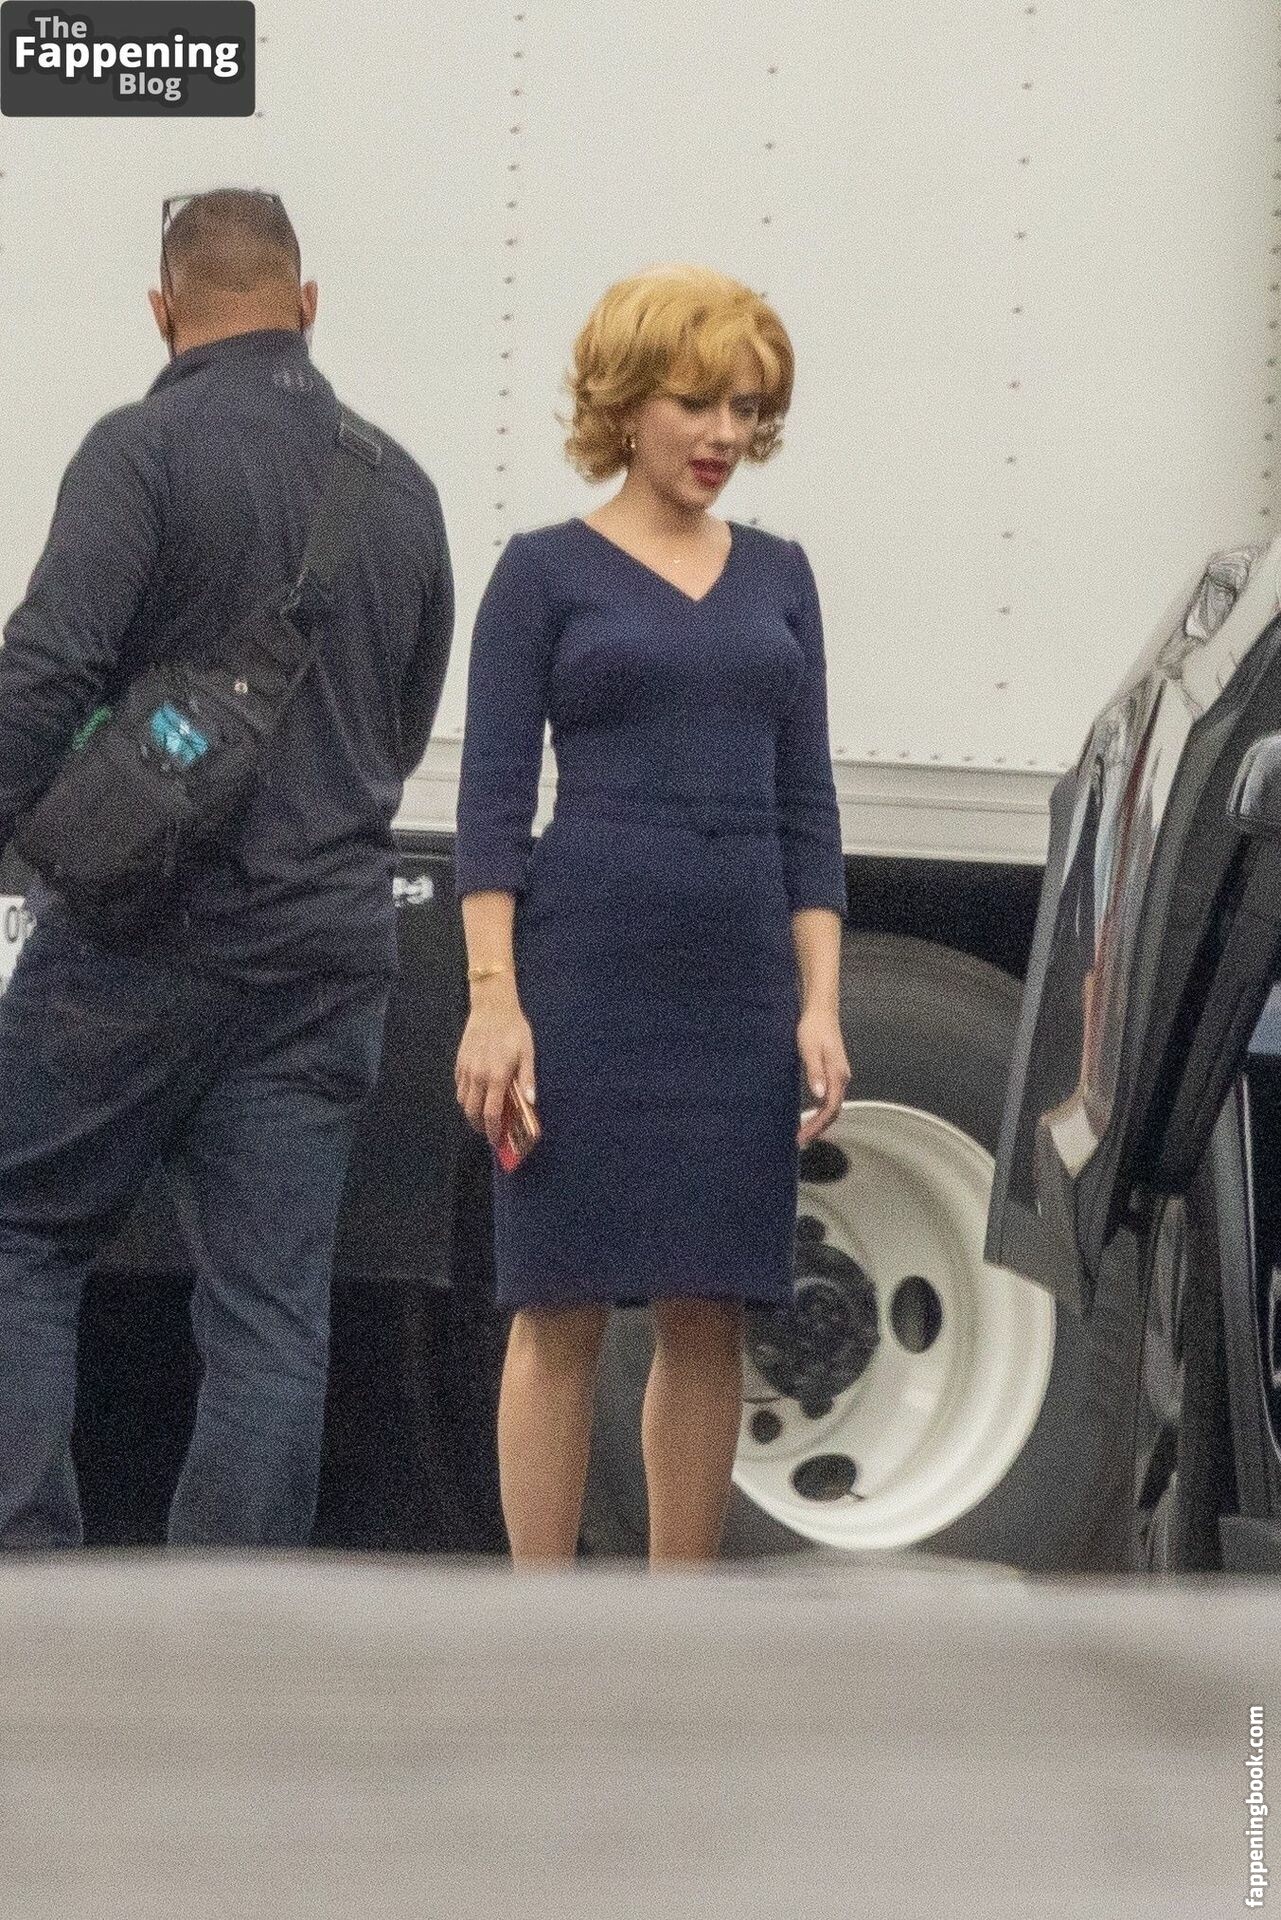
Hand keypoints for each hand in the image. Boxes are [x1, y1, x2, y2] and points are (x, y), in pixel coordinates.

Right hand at [455, 990, 536, 1150]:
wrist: (492, 1007)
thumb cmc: (514, 1029)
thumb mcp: (527, 1053)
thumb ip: (527, 1079)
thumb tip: (530, 1102)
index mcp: (496, 1077)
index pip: (491, 1113)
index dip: (492, 1131)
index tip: (496, 1139)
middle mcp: (477, 1076)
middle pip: (472, 1112)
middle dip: (479, 1126)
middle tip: (488, 1131)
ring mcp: (466, 1069)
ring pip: (463, 1101)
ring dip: (471, 1113)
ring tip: (482, 1115)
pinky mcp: (459, 1062)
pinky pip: (459, 1087)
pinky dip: (465, 1096)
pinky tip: (475, 1095)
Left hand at [796, 1005, 849, 1146]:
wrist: (821, 1013)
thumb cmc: (813, 1030)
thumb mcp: (810, 1051)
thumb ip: (815, 1074)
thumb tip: (819, 1096)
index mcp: (838, 1076)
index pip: (829, 1109)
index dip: (817, 1126)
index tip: (803, 1137)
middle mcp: (842, 1078)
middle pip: (834, 1112)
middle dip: (819, 1128)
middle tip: (801, 1140)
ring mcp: (839, 1076)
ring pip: (833, 1106)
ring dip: (820, 1121)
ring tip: (805, 1132)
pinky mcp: (834, 1073)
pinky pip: (831, 1098)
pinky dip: (821, 1111)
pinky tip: (811, 1115)